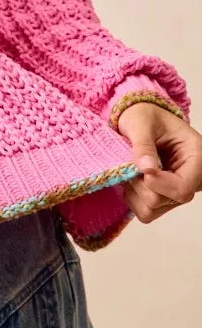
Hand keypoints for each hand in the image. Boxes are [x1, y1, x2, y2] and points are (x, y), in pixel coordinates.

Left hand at [117, 101, 201, 223]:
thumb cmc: (145, 115)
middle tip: (134, 162)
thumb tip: (146, 168)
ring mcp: (179, 190)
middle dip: (142, 183)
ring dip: (135, 191)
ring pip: (153, 209)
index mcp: (196, 156)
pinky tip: (134, 179)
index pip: (183, 188)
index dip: (158, 183)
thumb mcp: (141, 122)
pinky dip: (133, 197)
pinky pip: (146, 212)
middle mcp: (193, 178)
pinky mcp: (165, 199)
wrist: (141, 118)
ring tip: (134, 169)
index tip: (140, 168)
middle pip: (166, 200)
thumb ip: (143, 145)